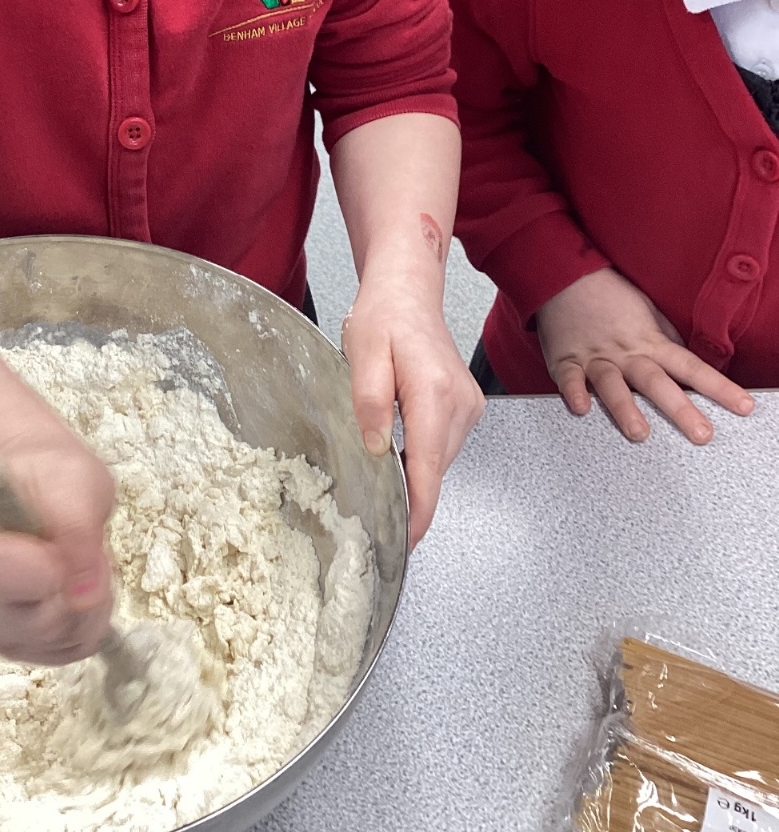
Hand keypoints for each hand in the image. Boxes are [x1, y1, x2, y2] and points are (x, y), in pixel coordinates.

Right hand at [0, 416, 115, 665]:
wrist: (44, 491)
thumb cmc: (52, 479)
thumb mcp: (73, 480)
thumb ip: (76, 528)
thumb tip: (84, 596)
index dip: (47, 567)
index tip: (62, 544)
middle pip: (36, 623)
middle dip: (78, 587)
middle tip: (85, 548)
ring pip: (57, 643)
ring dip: (90, 604)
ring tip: (81, 563)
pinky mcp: (17, 643)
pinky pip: (68, 652)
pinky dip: (89, 623)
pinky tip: (78, 589)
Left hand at [343, 290, 483, 546]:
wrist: (408, 290)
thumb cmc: (384, 316)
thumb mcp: (362, 353)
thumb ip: (369, 402)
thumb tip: (377, 449)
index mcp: (433, 391)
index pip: (429, 466)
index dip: (418, 510)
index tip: (406, 541)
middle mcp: (460, 403)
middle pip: (435, 469)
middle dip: (410, 495)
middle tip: (373, 510)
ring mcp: (468, 406)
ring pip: (440, 461)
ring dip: (415, 472)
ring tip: (382, 468)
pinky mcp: (467, 407)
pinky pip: (443, 445)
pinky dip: (422, 455)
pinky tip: (400, 447)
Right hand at [536, 267, 754, 443]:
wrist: (565, 276)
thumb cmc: (608, 293)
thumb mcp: (647, 311)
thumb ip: (665, 340)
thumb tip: (685, 365)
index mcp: (650, 341)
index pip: (691, 368)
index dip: (719, 388)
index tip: (743, 407)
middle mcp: (626, 352)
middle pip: (657, 383)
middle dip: (681, 410)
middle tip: (701, 434)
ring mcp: (595, 357)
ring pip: (612, 385)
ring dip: (626, 409)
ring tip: (640, 433)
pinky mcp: (565, 359)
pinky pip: (569, 378)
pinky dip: (573, 392)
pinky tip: (581, 408)